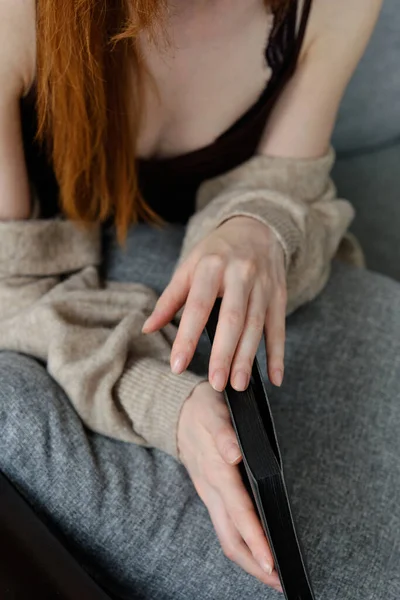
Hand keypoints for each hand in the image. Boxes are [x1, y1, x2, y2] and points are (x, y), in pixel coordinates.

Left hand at [142, 216, 286, 390]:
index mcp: (211, 266)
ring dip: (248, 358)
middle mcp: (240, 274)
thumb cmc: (216, 252)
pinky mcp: (279, 295)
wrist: (256, 228)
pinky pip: (279, 328)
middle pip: (232, 319)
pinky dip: (278, 354)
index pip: (198, 306)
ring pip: (256, 326)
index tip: (177, 364)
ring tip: (238, 384)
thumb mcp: (190, 266)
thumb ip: (171, 298)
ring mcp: (263, 285)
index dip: (187, 336)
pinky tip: (275, 378)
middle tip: (216, 383)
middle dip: (224, 353)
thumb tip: (147, 328)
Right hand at [177, 381, 282, 591]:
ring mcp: (209, 495)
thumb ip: (223, 432)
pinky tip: (256, 550)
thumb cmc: (203, 409)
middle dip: (254, 564)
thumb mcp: (213, 411)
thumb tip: (235, 453)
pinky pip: (225, 527)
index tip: (271, 562)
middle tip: (280, 582)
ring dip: (249, 560)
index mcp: (216, 471)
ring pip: (227, 537)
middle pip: (231, 539)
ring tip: (273, 576)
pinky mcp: (211, 495)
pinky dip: (242, 544)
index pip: (238, 512)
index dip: (255, 539)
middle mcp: (212, 490)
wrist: (178, 412)